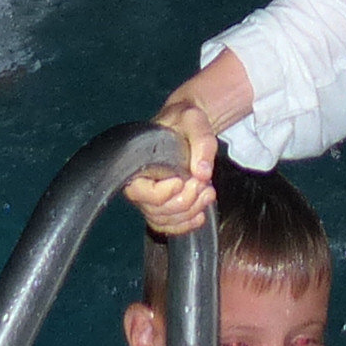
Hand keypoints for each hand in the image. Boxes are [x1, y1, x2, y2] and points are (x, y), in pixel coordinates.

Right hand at [124, 89, 222, 233]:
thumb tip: (203, 172)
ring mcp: (151, 197)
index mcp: (138, 161)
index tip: (182, 180)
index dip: (162, 193)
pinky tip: (200, 214)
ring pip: (164, 220)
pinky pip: (169, 225)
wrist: (188, 125)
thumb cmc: (185, 120)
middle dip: (183, 201)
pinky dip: (186, 224)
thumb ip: (202, 143)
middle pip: (154, 210)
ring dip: (189, 212)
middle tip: (202, 185)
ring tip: (207, 193)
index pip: (139, 191)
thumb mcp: (195, 121)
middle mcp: (140, 183)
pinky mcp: (164, 205)